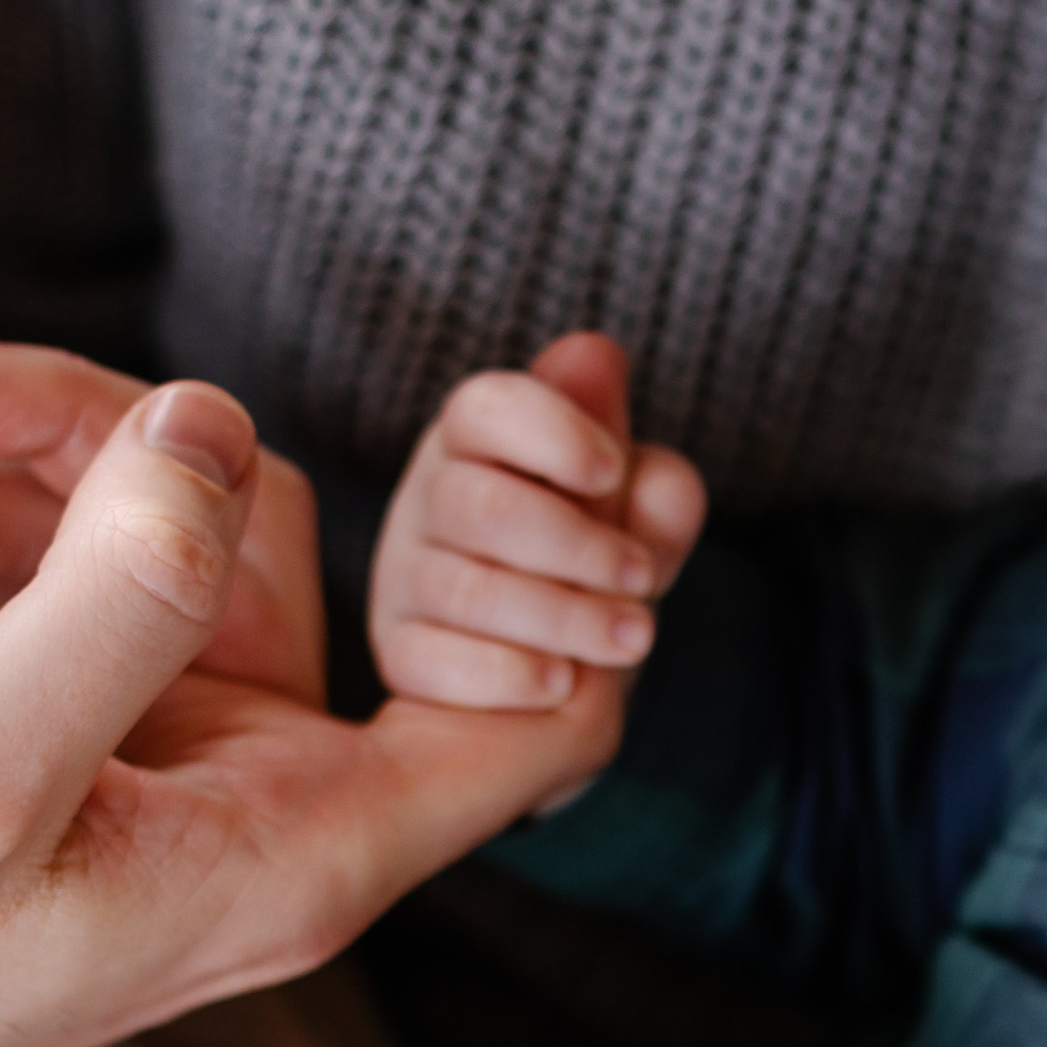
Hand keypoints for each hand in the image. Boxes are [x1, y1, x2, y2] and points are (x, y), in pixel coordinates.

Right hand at [0, 342, 631, 1046]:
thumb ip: (121, 600)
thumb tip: (211, 429)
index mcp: (310, 844)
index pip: (535, 721)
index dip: (587, 578)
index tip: (604, 443)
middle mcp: (265, 795)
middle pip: (284, 549)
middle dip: (128, 434)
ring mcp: (166, 756)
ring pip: (152, 528)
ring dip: (23, 451)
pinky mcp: (70, 730)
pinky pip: (62, 570)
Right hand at [369, 331, 704, 712]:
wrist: (566, 680)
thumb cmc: (604, 580)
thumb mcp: (645, 526)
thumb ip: (645, 471)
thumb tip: (599, 364)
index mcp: (484, 448)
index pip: (486, 409)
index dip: (552, 433)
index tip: (611, 471)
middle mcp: (433, 504)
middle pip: (480, 507)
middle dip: (577, 546)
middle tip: (642, 578)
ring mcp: (408, 581)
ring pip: (465, 590)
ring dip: (564, 618)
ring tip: (632, 636)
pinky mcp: (401, 654)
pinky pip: (435, 663)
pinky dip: (508, 676)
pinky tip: (559, 683)